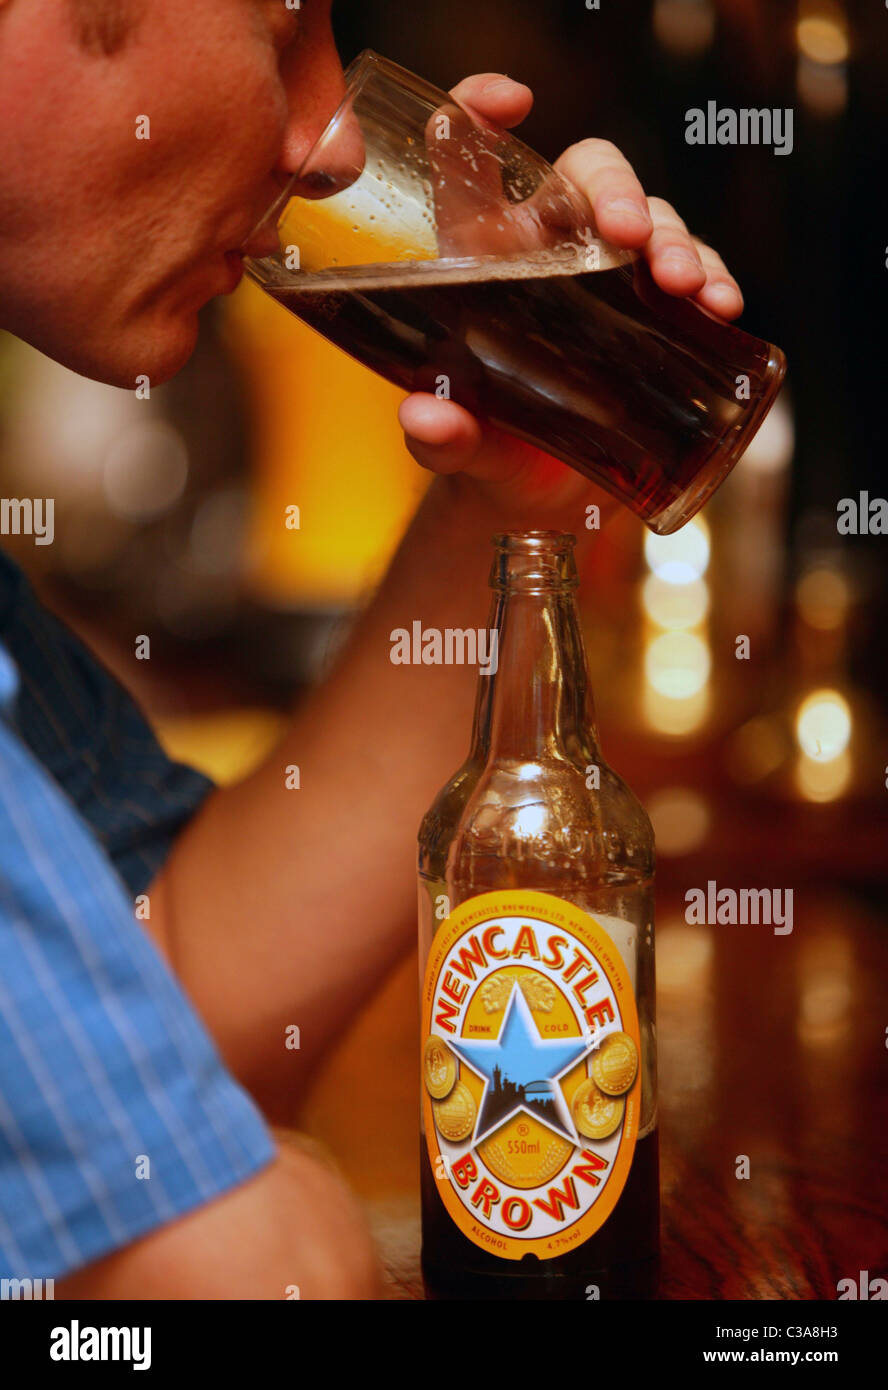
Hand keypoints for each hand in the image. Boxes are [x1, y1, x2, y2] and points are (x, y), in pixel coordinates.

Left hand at [398, 74, 743, 526]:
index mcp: (484, 261)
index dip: (482, 116)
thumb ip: (439, 436)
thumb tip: (425, 417)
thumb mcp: (460, 452)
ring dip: (674, 239)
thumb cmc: (491, 457)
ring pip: (653, 219)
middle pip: (588, 176)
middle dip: (618, 191)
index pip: (475, 164)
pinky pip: (698, 274)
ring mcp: (614, 282)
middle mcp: (552, 255)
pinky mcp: (661, 318)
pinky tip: (721, 306)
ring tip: (685, 283)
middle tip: (629, 237)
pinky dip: (716, 280)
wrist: (546, 507)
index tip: (510, 101)